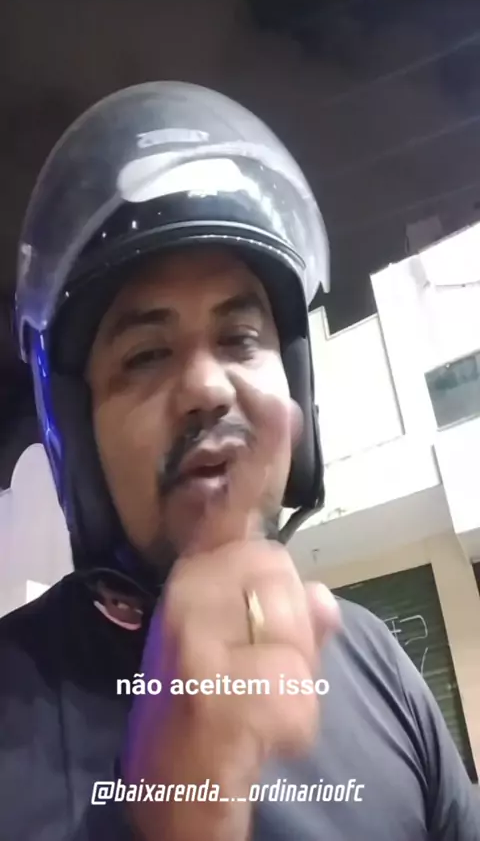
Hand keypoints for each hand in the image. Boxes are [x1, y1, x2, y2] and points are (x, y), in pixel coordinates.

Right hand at [122, 383, 339, 840]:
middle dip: (289, 620)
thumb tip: (324, 597)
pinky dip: (292, 719)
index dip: (260, 450)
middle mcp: (190, 590)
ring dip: (292, 672)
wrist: (179, 779)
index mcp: (202, 577)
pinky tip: (259, 729)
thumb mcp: (254, 650)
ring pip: (290, 620)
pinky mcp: (204, 679)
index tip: (274, 396)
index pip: (236, 503)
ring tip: (253, 696)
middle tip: (258, 663)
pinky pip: (291, 688)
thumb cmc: (214, 703)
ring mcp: (193, 632)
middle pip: (278, 566)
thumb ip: (292, 616)